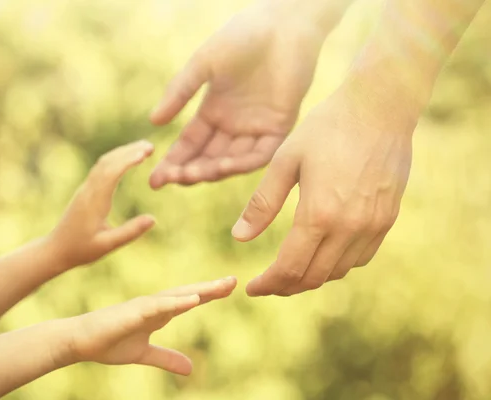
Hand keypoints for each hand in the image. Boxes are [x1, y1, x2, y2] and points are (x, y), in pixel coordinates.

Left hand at [49, 140, 155, 269]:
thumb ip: (130, 232)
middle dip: (128, 151)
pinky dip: (115, 160)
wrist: (55, 250)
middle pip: (108, 162)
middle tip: (150, 145)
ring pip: (103, 163)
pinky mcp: (86, 191)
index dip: (128, 160)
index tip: (145, 153)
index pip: (111, 173)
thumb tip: (153, 219)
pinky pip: (100, 169)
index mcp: (94, 201)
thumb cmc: (81, 249)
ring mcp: (86, 189)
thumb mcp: (108, 245)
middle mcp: (89, 190)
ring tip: (142, 149)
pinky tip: (126, 160)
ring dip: (122, 153)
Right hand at [67, 277, 236, 374]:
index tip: (230, 287)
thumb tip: (191, 368)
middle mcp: (153, 305)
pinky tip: (192, 300)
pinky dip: (175, 302)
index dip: (209, 293)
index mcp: (158, 312)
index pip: (188, 299)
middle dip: (211, 288)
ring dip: (199, 291)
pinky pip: (157, 306)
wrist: (79, 342)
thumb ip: (167, 358)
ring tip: (221, 287)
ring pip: (176, 296)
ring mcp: (143, 307)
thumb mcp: (144, 354)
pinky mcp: (132, 313)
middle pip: (187, 293)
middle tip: (234, 281)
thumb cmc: (109, 343)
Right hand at [149, 1, 326, 187]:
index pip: (190, 145)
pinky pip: (260, 153)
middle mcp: (233, 126)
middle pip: (208, 158)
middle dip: (187, 171)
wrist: (281, 23)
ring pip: (232, 161)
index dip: (172, 162)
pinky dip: (243, 162)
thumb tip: (154, 121)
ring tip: (191, 174)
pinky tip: (224, 165)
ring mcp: (256, 128)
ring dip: (211, 170)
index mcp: (214, 112)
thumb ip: (180, 92)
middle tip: (169, 178)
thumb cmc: (241, 37)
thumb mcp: (203, 64)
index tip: (154, 180)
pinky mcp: (279, 127)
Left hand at [233, 87, 414, 295]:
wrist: (380, 107)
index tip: (251, 288)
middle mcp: (349, 227)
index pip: (289, 268)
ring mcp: (373, 225)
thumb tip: (239, 238)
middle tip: (267, 283)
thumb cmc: (326, 128)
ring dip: (311, 277)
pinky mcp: (387, 219)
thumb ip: (262, 203)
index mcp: (319, 214)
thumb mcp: (285, 161)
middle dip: (286, 286)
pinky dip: (337, 264)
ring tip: (290, 271)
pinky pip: (360, 258)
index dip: (268, 284)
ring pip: (338, 272)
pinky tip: (322, 253)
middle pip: (314, 277)